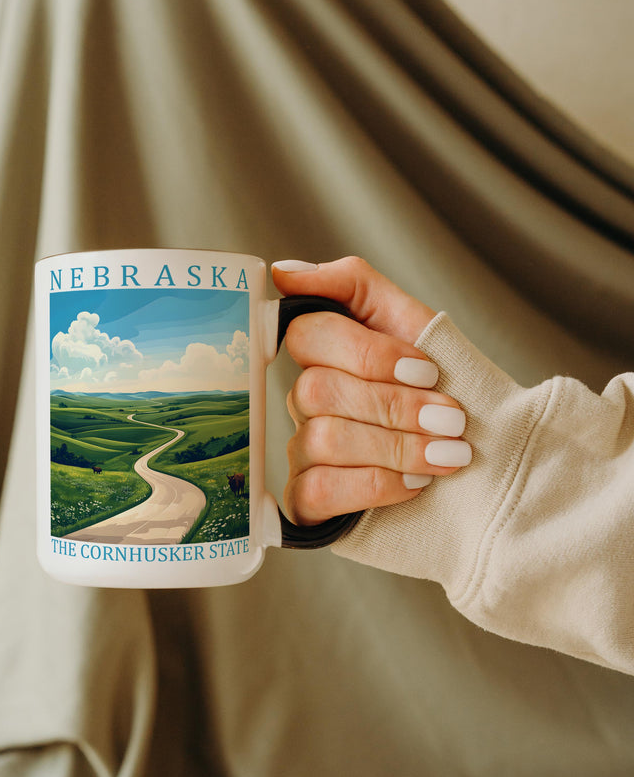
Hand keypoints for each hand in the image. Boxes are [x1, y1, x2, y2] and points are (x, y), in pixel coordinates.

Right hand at [271, 256, 470, 524]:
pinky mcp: (308, 503)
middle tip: (451, 419)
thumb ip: (354, 286)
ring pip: (322, 439)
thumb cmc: (452, 396)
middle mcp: (307, 403)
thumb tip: (284, 273)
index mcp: (327, 356)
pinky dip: (375, 485)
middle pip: (316, 391)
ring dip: (396, 447)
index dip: (370, 354)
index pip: (307, 335)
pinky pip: (316, 490)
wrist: (492, 472)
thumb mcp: (419, 329)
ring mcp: (303, 453)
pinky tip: (415, 485)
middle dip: (396, 406)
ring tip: (447, 454)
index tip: (430, 370)